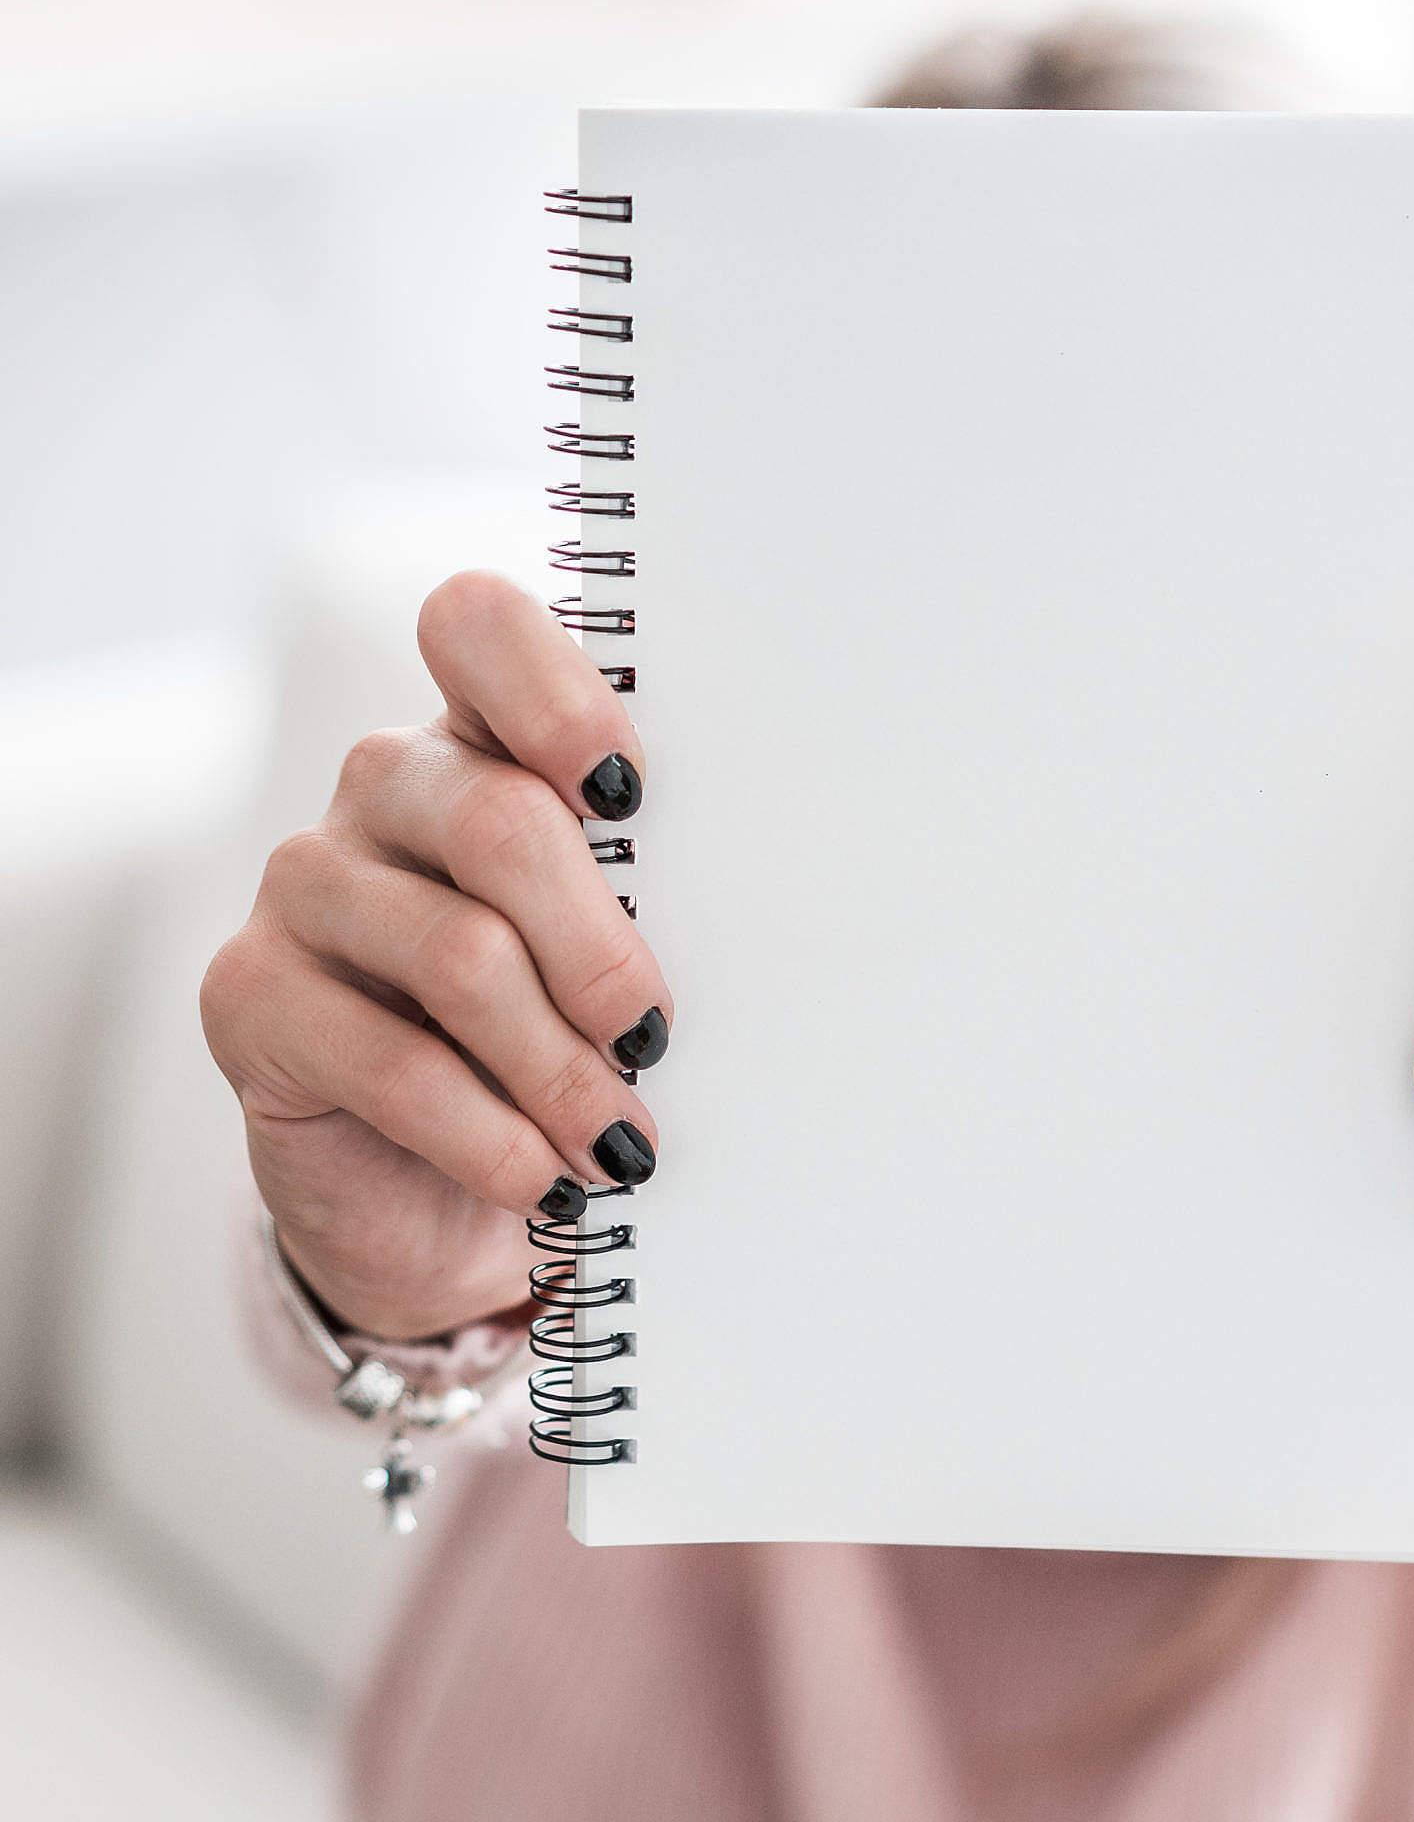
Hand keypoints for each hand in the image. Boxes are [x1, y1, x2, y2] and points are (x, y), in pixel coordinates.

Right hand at [201, 573, 672, 1341]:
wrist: (439, 1193)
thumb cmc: (558, 1042)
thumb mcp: (609, 958)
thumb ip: (646, 902)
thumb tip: (757, 921)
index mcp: (482, 738)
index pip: (477, 627)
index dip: (555, 695)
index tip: (631, 795)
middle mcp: (383, 786)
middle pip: (497, 819)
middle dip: (599, 950)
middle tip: (655, 1039)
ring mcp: (304, 883)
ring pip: (455, 953)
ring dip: (557, 1067)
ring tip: (619, 1143)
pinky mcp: (248, 995)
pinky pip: (389, 1061)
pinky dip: (487, 1133)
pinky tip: (541, 1177)